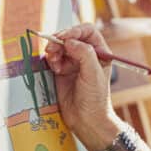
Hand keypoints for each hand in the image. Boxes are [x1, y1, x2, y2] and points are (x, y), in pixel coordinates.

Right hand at [44, 23, 119, 150]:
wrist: (86, 120)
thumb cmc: (95, 98)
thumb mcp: (93, 74)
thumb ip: (84, 54)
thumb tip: (70, 41)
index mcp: (100, 52)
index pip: (87, 32)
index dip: (74, 30)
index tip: (63, 36)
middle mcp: (86, 55)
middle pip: (71, 37)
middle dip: (60, 40)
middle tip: (52, 48)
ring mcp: (73, 63)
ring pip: (60, 47)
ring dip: (54, 50)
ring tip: (54, 61)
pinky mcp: (62, 71)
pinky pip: (53, 58)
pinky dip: (51, 60)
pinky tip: (54, 68)